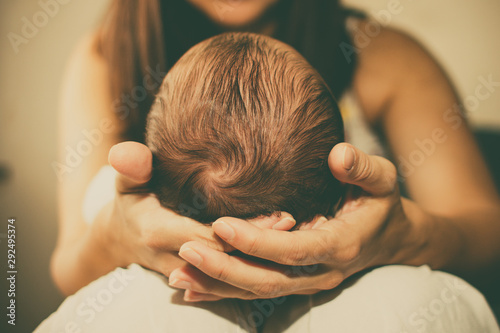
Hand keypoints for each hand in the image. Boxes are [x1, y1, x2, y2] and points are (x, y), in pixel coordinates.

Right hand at [100, 141, 295, 276]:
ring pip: (235, 273)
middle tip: (303, 226)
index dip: (246, 231)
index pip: (210, 238)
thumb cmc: (131, 203)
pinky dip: (258, 266)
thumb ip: (130, 167)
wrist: (122, 240)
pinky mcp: (201, 276)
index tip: (281, 217)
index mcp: (160, 234)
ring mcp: (190, 272)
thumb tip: (125, 151)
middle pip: (230, 258)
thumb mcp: (126, 182)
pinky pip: (232, 277)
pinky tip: (286, 252)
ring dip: (268, 259)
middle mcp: (177, 259)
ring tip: (303, 237)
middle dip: (267, 245)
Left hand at [169, 143, 414, 300]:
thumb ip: (362, 167)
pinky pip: (258, 292)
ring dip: (218, 284)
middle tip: (185, 249)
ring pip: (258, 291)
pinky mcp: (296, 282)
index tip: (221, 225)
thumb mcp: (383, 180)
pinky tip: (193, 287)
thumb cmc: (381, 203)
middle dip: (225, 268)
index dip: (257, 242)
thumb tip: (338, 154)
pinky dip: (225, 291)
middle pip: (268, 280)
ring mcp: (308, 282)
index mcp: (340, 244)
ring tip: (177, 273)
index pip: (293, 250)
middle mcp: (321, 272)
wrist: (391, 238)